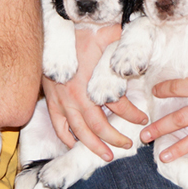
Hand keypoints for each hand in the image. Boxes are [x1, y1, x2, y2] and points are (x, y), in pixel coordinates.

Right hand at [43, 24, 147, 160]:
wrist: (45, 35)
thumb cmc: (76, 34)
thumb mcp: (103, 32)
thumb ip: (122, 36)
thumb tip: (141, 33)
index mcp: (92, 82)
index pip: (118, 105)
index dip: (133, 114)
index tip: (143, 118)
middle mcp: (77, 97)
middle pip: (99, 126)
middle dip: (115, 138)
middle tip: (128, 145)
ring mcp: (63, 102)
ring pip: (80, 132)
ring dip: (94, 146)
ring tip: (107, 156)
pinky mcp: (52, 103)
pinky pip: (59, 127)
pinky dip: (67, 139)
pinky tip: (76, 146)